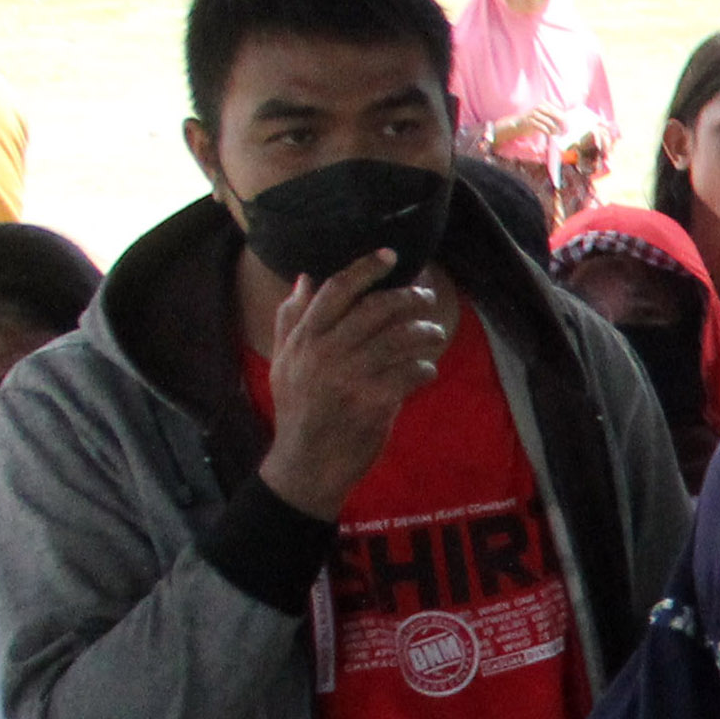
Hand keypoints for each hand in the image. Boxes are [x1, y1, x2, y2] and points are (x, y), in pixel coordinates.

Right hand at [254, 252, 451, 518]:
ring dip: (425, 332)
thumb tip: (306, 278)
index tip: (392, 255)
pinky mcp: (375, 402)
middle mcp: (326, 352)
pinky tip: (427, 370)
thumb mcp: (284, 361)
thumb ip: (291, 318)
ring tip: (435, 334)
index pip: (337, 290)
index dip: (366, 268)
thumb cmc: (297, 409)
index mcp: (305, 338)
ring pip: (400, 339)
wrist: (306, 462)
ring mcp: (352, 377)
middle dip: (409, 298)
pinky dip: (425, 368)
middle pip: (377, 309)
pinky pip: (411, 373)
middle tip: (427, 297)